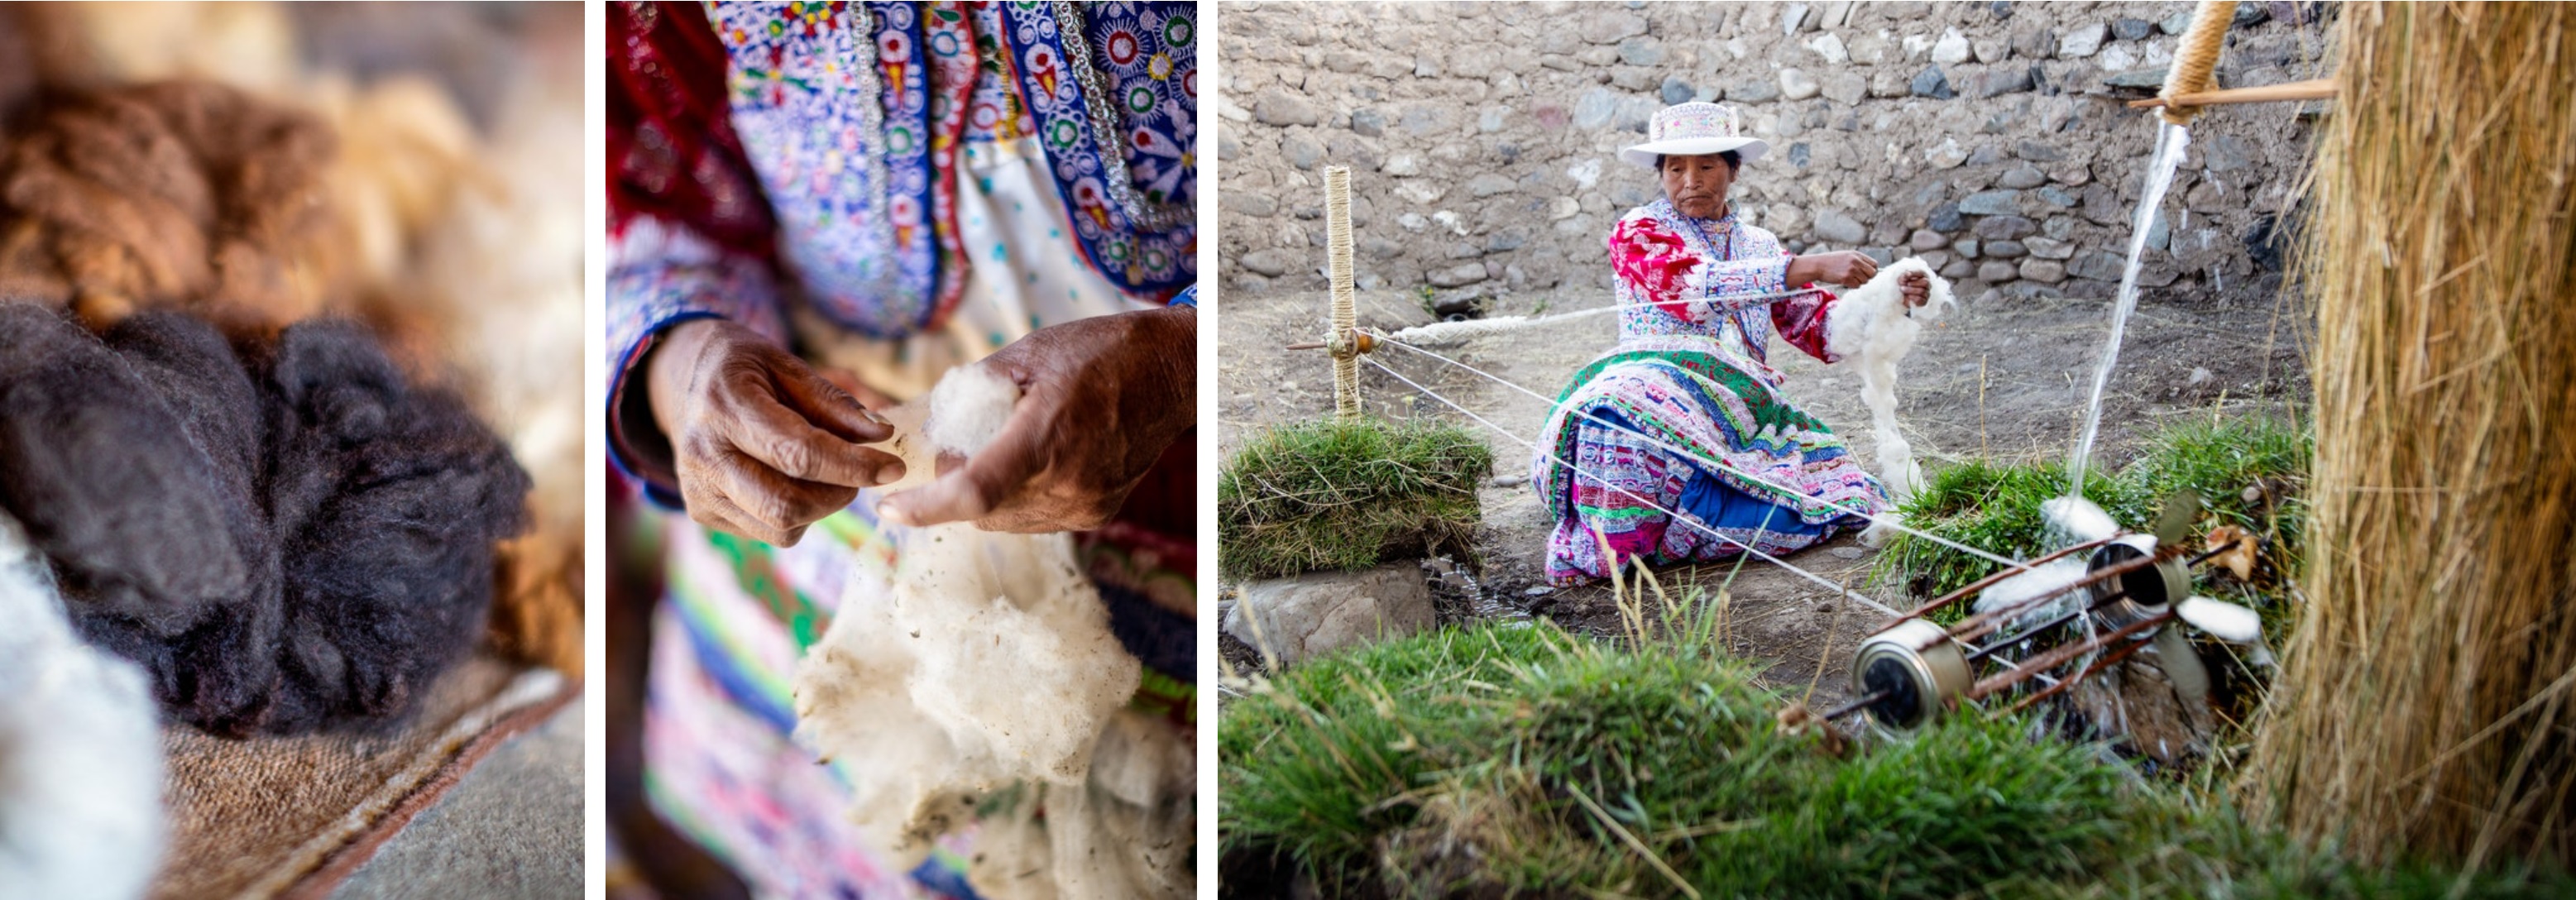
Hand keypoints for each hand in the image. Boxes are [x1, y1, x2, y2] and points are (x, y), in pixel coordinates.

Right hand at [645, 319, 904, 545]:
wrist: (684, 380)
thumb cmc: (744, 368)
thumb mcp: (786, 364)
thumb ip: (833, 401)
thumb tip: (882, 435)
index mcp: (724, 406)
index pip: (797, 453)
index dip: (852, 466)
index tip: (893, 467)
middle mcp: (704, 454)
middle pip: (787, 503)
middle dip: (840, 493)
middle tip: (860, 471)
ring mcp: (698, 490)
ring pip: (781, 526)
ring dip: (822, 507)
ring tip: (827, 474)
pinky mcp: (702, 512)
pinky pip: (769, 532)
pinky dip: (798, 515)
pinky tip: (794, 482)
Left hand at [879, 304, 1194, 532]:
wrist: (1172, 373)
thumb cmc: (1100, 352)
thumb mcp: (1029, 353)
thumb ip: (976, 388)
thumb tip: (934, 418)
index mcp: (1046, 436)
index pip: (974, 492)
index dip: (925, 508)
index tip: (889, 508)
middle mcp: (1067, 482)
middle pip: (981, 511)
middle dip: (955, 485)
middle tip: (960, 443)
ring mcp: (1084, 504)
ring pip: (1005, 521)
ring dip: (987, 496)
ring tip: (1003, 445)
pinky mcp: (1096, 514)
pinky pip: (1035, 520)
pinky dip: (1018, 498)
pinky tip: (1033, 460)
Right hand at [1785, 250, 1878, 287]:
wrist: (1818, 265)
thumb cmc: (1831, 262)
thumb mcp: (1846, 256)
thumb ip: (1858, 261)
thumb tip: (1872, 270)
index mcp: (1857, 255)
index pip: (1874, 264)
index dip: (1872, 270)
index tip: (1867, 274)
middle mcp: (1855, 261)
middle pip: (1872, 273)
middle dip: (1868, 278)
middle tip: (1860, 279)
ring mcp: (1851, 270)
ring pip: (1865, 281)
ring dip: (1858, 282)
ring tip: (1849, 279)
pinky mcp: (1846, 278)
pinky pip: (1857, 286)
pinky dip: (1852, 286)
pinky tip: (1845, 281)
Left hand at [1899, 270, 1930, 306]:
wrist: (1901, 297)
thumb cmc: (1904, 285)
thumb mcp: (1902, 278)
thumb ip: (1905, 275)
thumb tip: (1908, 273)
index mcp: (1923, 276)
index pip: (1922, 273)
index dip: (1915, 273)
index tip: (1907, 274)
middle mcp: (1927, 284)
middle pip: (1925, 282)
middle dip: (1914, 283)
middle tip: (1906, 284)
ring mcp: (1927, 293)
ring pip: (1922, 291)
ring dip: (1910, 290)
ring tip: (1903, 289)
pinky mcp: (1924, 301)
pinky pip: (1920, 300)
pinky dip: (1913, 298)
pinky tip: (1908, 296)